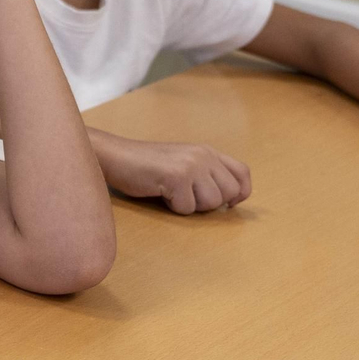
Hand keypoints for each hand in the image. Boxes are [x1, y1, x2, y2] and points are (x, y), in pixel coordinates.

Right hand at [105, 138, 251, 214]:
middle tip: (187, 196)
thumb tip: (231, 200)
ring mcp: (191, 165)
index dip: (240, 193)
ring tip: (172, 193)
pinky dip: (173, 207)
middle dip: (210, 203)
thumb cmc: (145, 166)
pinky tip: (160, 193)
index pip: (243, 174)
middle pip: (230, 193)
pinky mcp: (177, 177)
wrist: (115, 156)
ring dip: (191, 206)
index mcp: (207, 151)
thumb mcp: (183, 163)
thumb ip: (206, 174)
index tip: (227, 204)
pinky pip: (187, 208)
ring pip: (211, 203)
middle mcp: (204, 155)